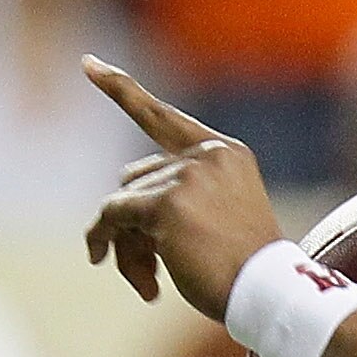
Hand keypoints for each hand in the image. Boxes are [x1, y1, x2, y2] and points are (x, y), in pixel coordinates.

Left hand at [82, 57, 284, 320]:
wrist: (268, 292)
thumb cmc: (245, 269)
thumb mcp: (219, 217)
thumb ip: (175, 197)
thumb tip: (111, 214)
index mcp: (227, 152)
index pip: (162, 115)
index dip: (121, 89)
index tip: (87, 64)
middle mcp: (208, 154)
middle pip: (136, 177)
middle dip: (132, 222)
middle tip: (147, 269)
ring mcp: (188, 174)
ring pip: (122, 200)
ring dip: (126, 244)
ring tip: (151, 282)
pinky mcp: (167, 201)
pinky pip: (112, 215)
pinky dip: (107, 243)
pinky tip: (142, 283)